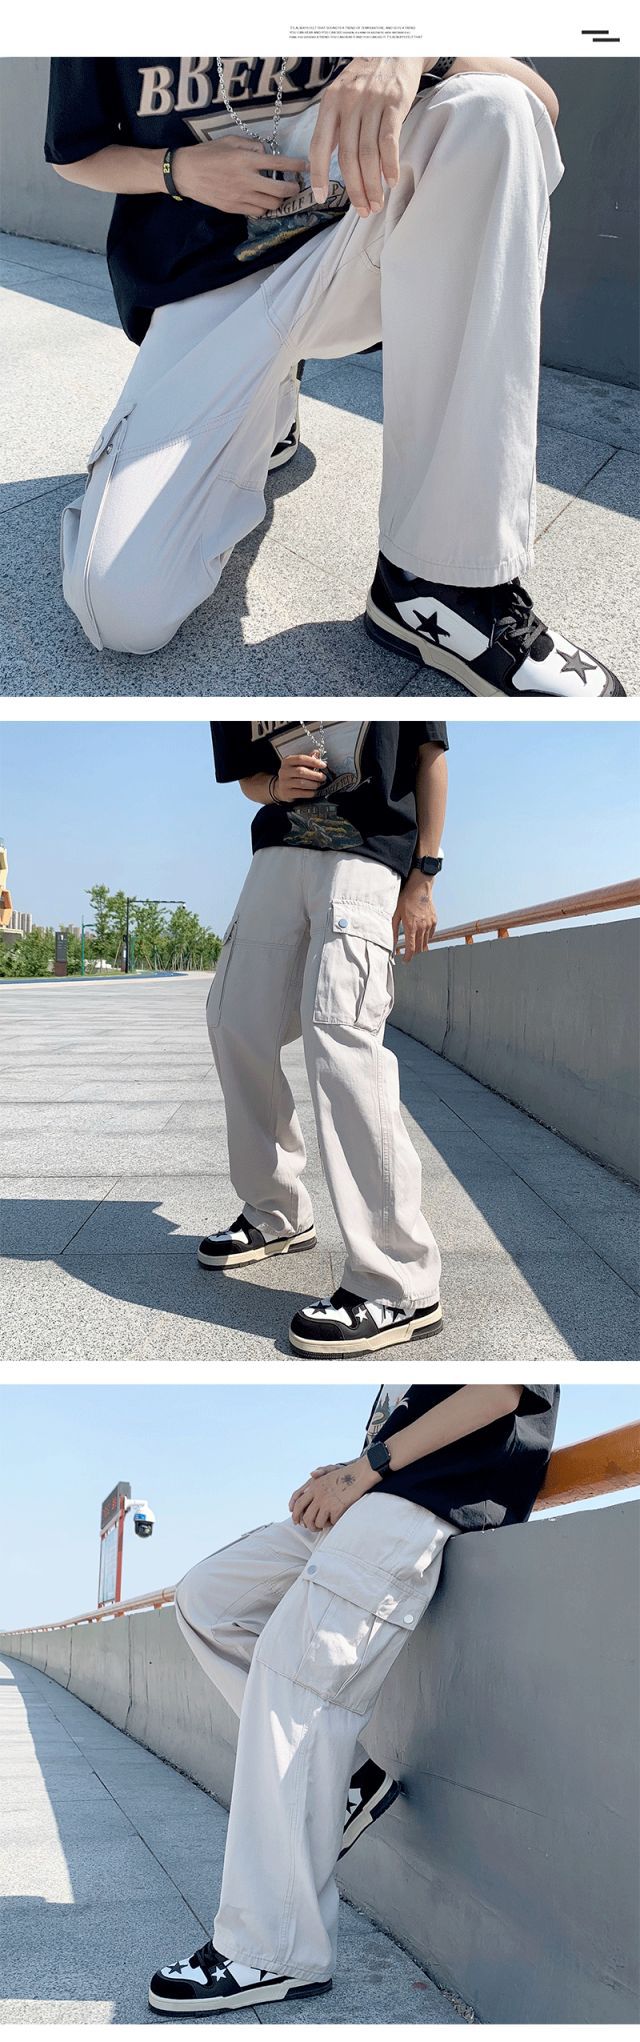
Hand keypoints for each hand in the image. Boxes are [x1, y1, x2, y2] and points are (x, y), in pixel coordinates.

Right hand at [171, 135, 307, 215]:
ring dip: (279, 199)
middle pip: (281, 190)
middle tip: (294, 185)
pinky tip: (262, 200)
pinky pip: (258, 212)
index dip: (296, 166)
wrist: (186, 173)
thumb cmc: (208, 153)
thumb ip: (251, 146)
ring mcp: (241, 197)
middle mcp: (247, 180)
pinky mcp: (235, 208)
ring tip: (277, 192)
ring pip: (272, 204)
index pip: (278, 163)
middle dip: (292, 188)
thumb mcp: (230, 141)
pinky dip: (264, 207)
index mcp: (246, 160)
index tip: (306, 166)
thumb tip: (267, 153)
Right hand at [273, 752, 327, 802]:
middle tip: (323, 777)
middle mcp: (284, 771)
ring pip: (301, 783)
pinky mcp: (286, 793)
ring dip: (313, 784)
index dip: (313, 761)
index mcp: (287, 761)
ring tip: (319, 784)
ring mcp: (284, 782)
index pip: (301, 759)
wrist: (281, 788)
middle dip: (315, 775)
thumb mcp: (298, 765)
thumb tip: (316, 753)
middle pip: (301, 771)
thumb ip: (307, 759)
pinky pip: (300, 793)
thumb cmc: (292, 775)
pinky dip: (309, 793)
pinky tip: (313, 792)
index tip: (323, 765)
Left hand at [289, 1457, 376, 1527]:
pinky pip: (331, 1522)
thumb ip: (315, 1481)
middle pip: (306, 1516)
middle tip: (311, 1528)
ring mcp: (327, 1502)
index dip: (295, 1512)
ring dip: (319, 1526)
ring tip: (324, 1525)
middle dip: (307, 1525)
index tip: (295, 1520)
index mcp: (314, 1485)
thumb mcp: (327, 1474)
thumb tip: (309, 1479)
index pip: (298, 1501)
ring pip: (317, 1522)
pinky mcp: (336, 1508)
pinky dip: (333, 1522)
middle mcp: (318, 1494)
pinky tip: (336, 1518)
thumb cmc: (344, 1475)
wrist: (359, 1474)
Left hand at [309, 57, 422, 216]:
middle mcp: (349, 102)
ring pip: (368, 154)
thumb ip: (335, 125)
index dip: (318, 174)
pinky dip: (390, 165)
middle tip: (362, 210)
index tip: (320, 197)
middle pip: (348, 156)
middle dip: (354, 189)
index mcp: (330, 103)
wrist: (395, 48)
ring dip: (373, 184)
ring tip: (376, 203)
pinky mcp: (395, 103)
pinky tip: (391, 181)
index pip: (319, 144)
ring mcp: (372, 102)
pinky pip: (389, 141)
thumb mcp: (342, 95)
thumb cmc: (367, 77)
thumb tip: (326, 160)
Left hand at [393, 869, 437, 961]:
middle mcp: (422, 928)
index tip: (405, 961)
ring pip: (426, 942)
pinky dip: (425, 937)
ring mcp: (429, 925)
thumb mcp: (396, 914)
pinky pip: (430, 934)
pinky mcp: (434, 921)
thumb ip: (393, 930)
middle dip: (413, 953)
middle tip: (408, 954)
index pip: (411, 949)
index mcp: (411, 927)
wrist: (420, 888)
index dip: (408, 957)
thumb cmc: (406, 899)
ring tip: (414, 946)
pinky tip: (420, 935)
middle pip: (419, 948)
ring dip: (420, 946)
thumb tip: (391, 942)